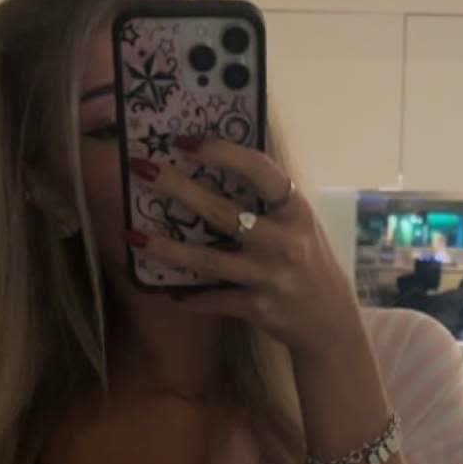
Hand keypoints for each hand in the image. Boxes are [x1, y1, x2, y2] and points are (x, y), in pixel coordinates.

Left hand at [125, 136, 360, 361]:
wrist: (329, 321)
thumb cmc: (307, 261)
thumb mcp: (298, 223)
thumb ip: (267, 200)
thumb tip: (213, 165)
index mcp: (294, 209)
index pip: (258, 169)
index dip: (222, 152)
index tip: (185, 142)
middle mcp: (283, 241)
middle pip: (221, 212)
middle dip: (178, 188)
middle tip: (141, 169)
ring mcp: (269, 276)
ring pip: (208, 261)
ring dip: (166, 249)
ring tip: (133, 236)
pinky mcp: (258, 308)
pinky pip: (213, 300)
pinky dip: (190, 297)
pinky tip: (167, 291)